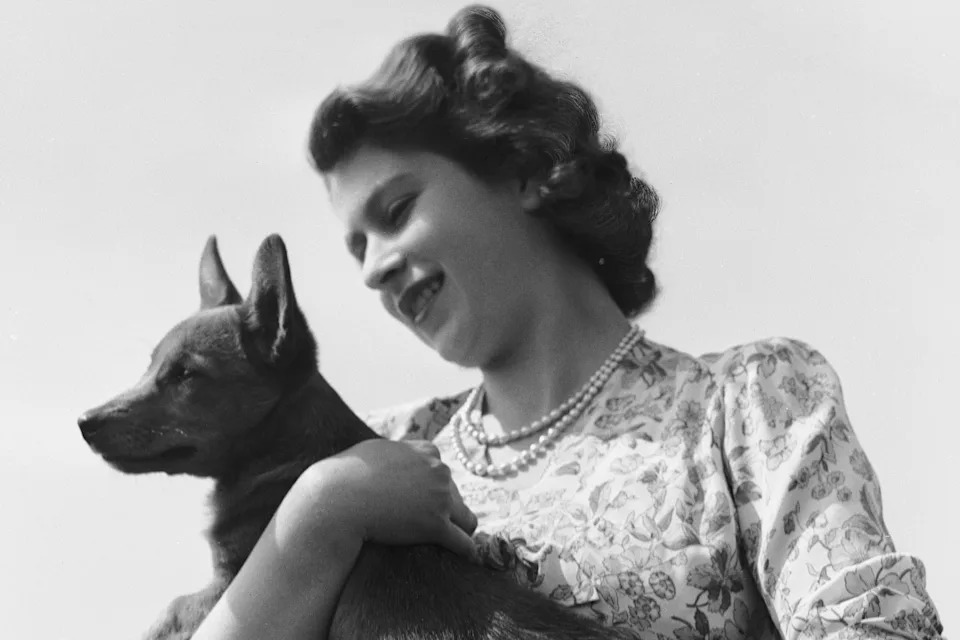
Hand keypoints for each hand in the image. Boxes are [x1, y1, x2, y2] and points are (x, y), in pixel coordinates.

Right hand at [281, 439, 477, 558]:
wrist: (338, 499)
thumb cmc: (347, 476)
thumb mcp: (375, 451)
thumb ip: (395, 453)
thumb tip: (394, 455)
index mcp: (426, 452)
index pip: (441, 471)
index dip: (431, 488)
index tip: (422, 502)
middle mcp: (439, 471)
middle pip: (454, 494)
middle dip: (444, 509)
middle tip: (426, 526)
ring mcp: (440, 498)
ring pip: (466, 518)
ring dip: (459, 529)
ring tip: (453, 543)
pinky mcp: (435, 526)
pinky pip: (463, 543)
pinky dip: (467, 552)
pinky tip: (467, 560)